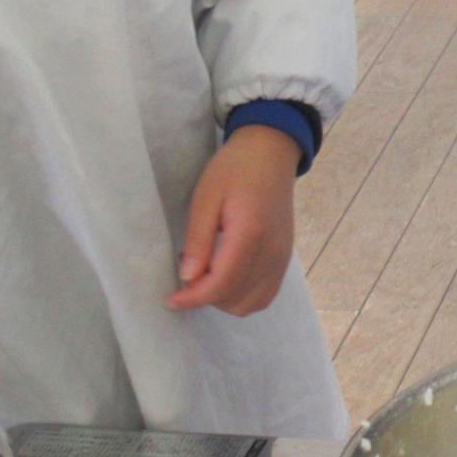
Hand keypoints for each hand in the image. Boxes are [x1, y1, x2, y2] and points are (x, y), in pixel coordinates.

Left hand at [168, 126, 301, 314]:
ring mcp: (282, 257)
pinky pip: (266, 294)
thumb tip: (188, 278)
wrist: (271, 153)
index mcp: (250, 234)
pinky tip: (227, 279)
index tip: (170, 299)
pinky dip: (244, 297)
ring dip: (224, 300)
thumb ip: (198, 240)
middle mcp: (272, 253)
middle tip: (188, 274)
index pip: (220, 284)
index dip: (192, 298)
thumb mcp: (206, 197)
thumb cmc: (234, 169)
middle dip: (206, 297)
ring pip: (252, 303)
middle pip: (235, 299)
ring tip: (207, 276)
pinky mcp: (285, 257)